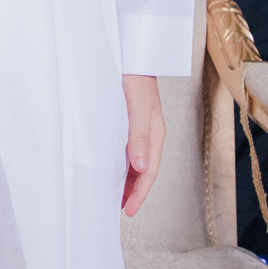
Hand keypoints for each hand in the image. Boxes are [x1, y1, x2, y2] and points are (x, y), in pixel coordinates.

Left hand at [120, 73, 165, 216]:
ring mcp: (141, 130)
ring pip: (136, 163)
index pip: (148, 173)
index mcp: (155, 135)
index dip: (139, 194)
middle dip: (133, 192)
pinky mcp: (131, 123)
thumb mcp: (138, 109)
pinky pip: (128, 151)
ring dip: (128, 181)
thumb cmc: (135, 80)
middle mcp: (150, 136)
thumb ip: (139, 137)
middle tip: (119, 210)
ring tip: (115, 197)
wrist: (133, 57)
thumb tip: (141, 167)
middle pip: (143, 172)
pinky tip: (112, 169)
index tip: (128, 211)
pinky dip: (122, 165)